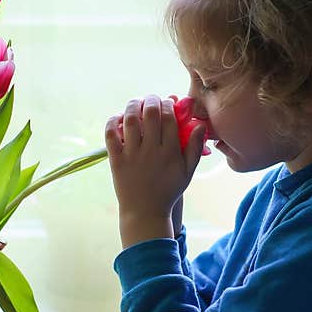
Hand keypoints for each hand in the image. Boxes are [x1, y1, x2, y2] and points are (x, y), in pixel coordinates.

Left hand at [105, 95, 206, 224]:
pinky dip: (112, 122)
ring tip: (136, 103)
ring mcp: (132, 155)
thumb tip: (201, 124)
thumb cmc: (168, 191)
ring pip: (130, 120)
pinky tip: (118, 118)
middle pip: (150, 114)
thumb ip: (195, 148)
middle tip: (151, 99)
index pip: (169, 118)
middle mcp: (151, 151)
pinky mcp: (116, 161)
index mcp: (170, 152)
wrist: (145, 213)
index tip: (167, 102)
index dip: (167, 105)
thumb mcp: (187, 172)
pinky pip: (111, 135)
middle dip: (151, 100)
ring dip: (132, 106)